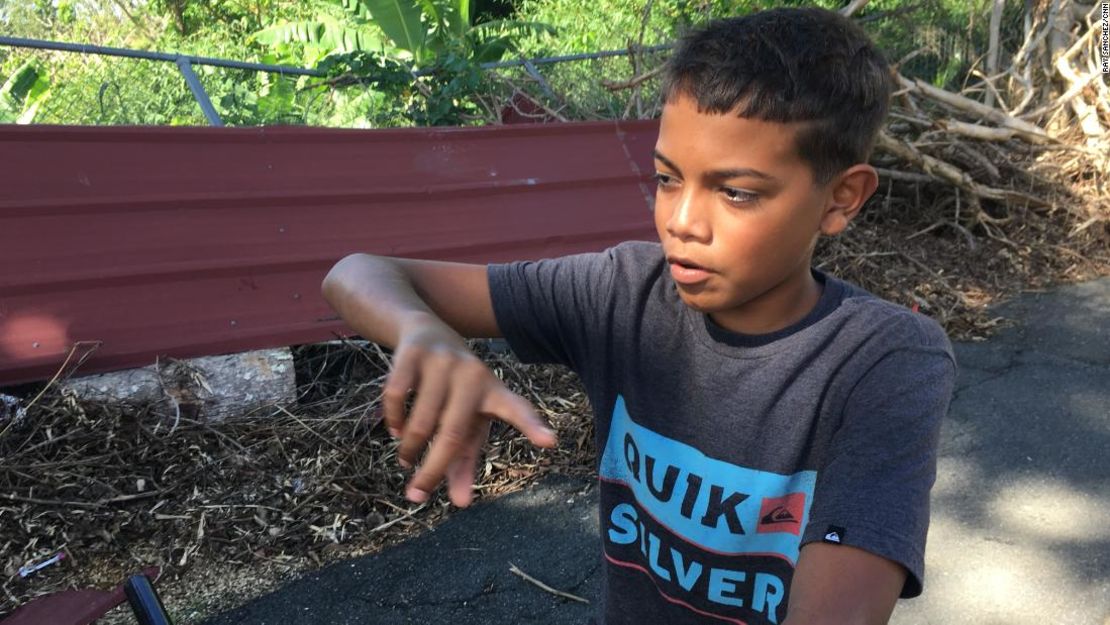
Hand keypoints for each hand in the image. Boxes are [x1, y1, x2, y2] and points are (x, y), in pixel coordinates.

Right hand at [381, 316, 556, 506]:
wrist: (427, 331)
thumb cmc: (455, 392)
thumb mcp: (466, 421)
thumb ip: (464, 461)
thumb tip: (460, 503)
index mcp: (494, 393)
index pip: (518, 410)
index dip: (533, 427)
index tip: (550, 442)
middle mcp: (473, 375)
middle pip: (452, 435)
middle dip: (431, 471)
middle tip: (416, 494)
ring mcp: (444, 362)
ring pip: (421, 421)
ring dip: (409, 449)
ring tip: (406, 459)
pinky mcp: (414, 354)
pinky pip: (396, 397)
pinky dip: (393, 420)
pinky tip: (396, 429)